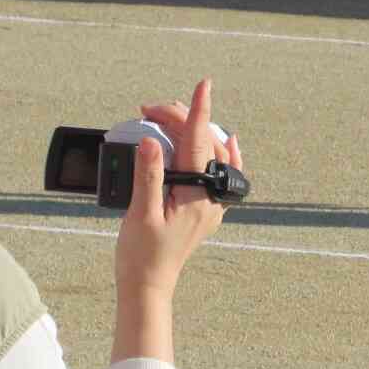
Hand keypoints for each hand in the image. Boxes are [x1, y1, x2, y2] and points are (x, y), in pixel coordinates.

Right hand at [115, 79, 240, 296]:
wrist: (149, 285)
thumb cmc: (141, 254)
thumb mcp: (140, 214)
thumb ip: (148, 175)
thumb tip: (151, 142)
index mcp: (195, 195)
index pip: (198, 142)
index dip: (198, 110)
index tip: (204, 84)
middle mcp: (210, 198)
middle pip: (202, 143)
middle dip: (178, 119)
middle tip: (148, 110)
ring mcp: (211, 204)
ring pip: (211, 154)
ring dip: (192, 132)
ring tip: (167, 118)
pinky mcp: (205, 209)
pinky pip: (222, 173)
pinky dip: (223, 153)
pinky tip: (229, 140)